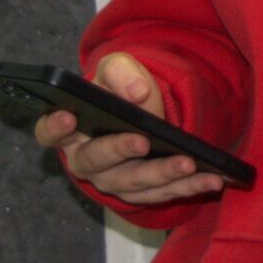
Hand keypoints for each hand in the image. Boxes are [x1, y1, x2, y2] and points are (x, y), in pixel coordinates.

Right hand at [33, 51, 227, 203]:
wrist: (140, 109)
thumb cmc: (119, 88)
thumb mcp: (118, 69)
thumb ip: (122, 73)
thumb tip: (137, 94)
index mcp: (71, 130)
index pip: (50, 132)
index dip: (55, 127)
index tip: (69, 117)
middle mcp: (86, 161)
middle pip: (96, 161)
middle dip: (120, 151)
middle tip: (143, 141)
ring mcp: (114, 181)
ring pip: (134, 183)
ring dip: (163, 175)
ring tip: (190, 163)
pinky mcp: (141, 193)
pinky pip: (163, 194)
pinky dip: (188, 187)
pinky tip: (211, 179)